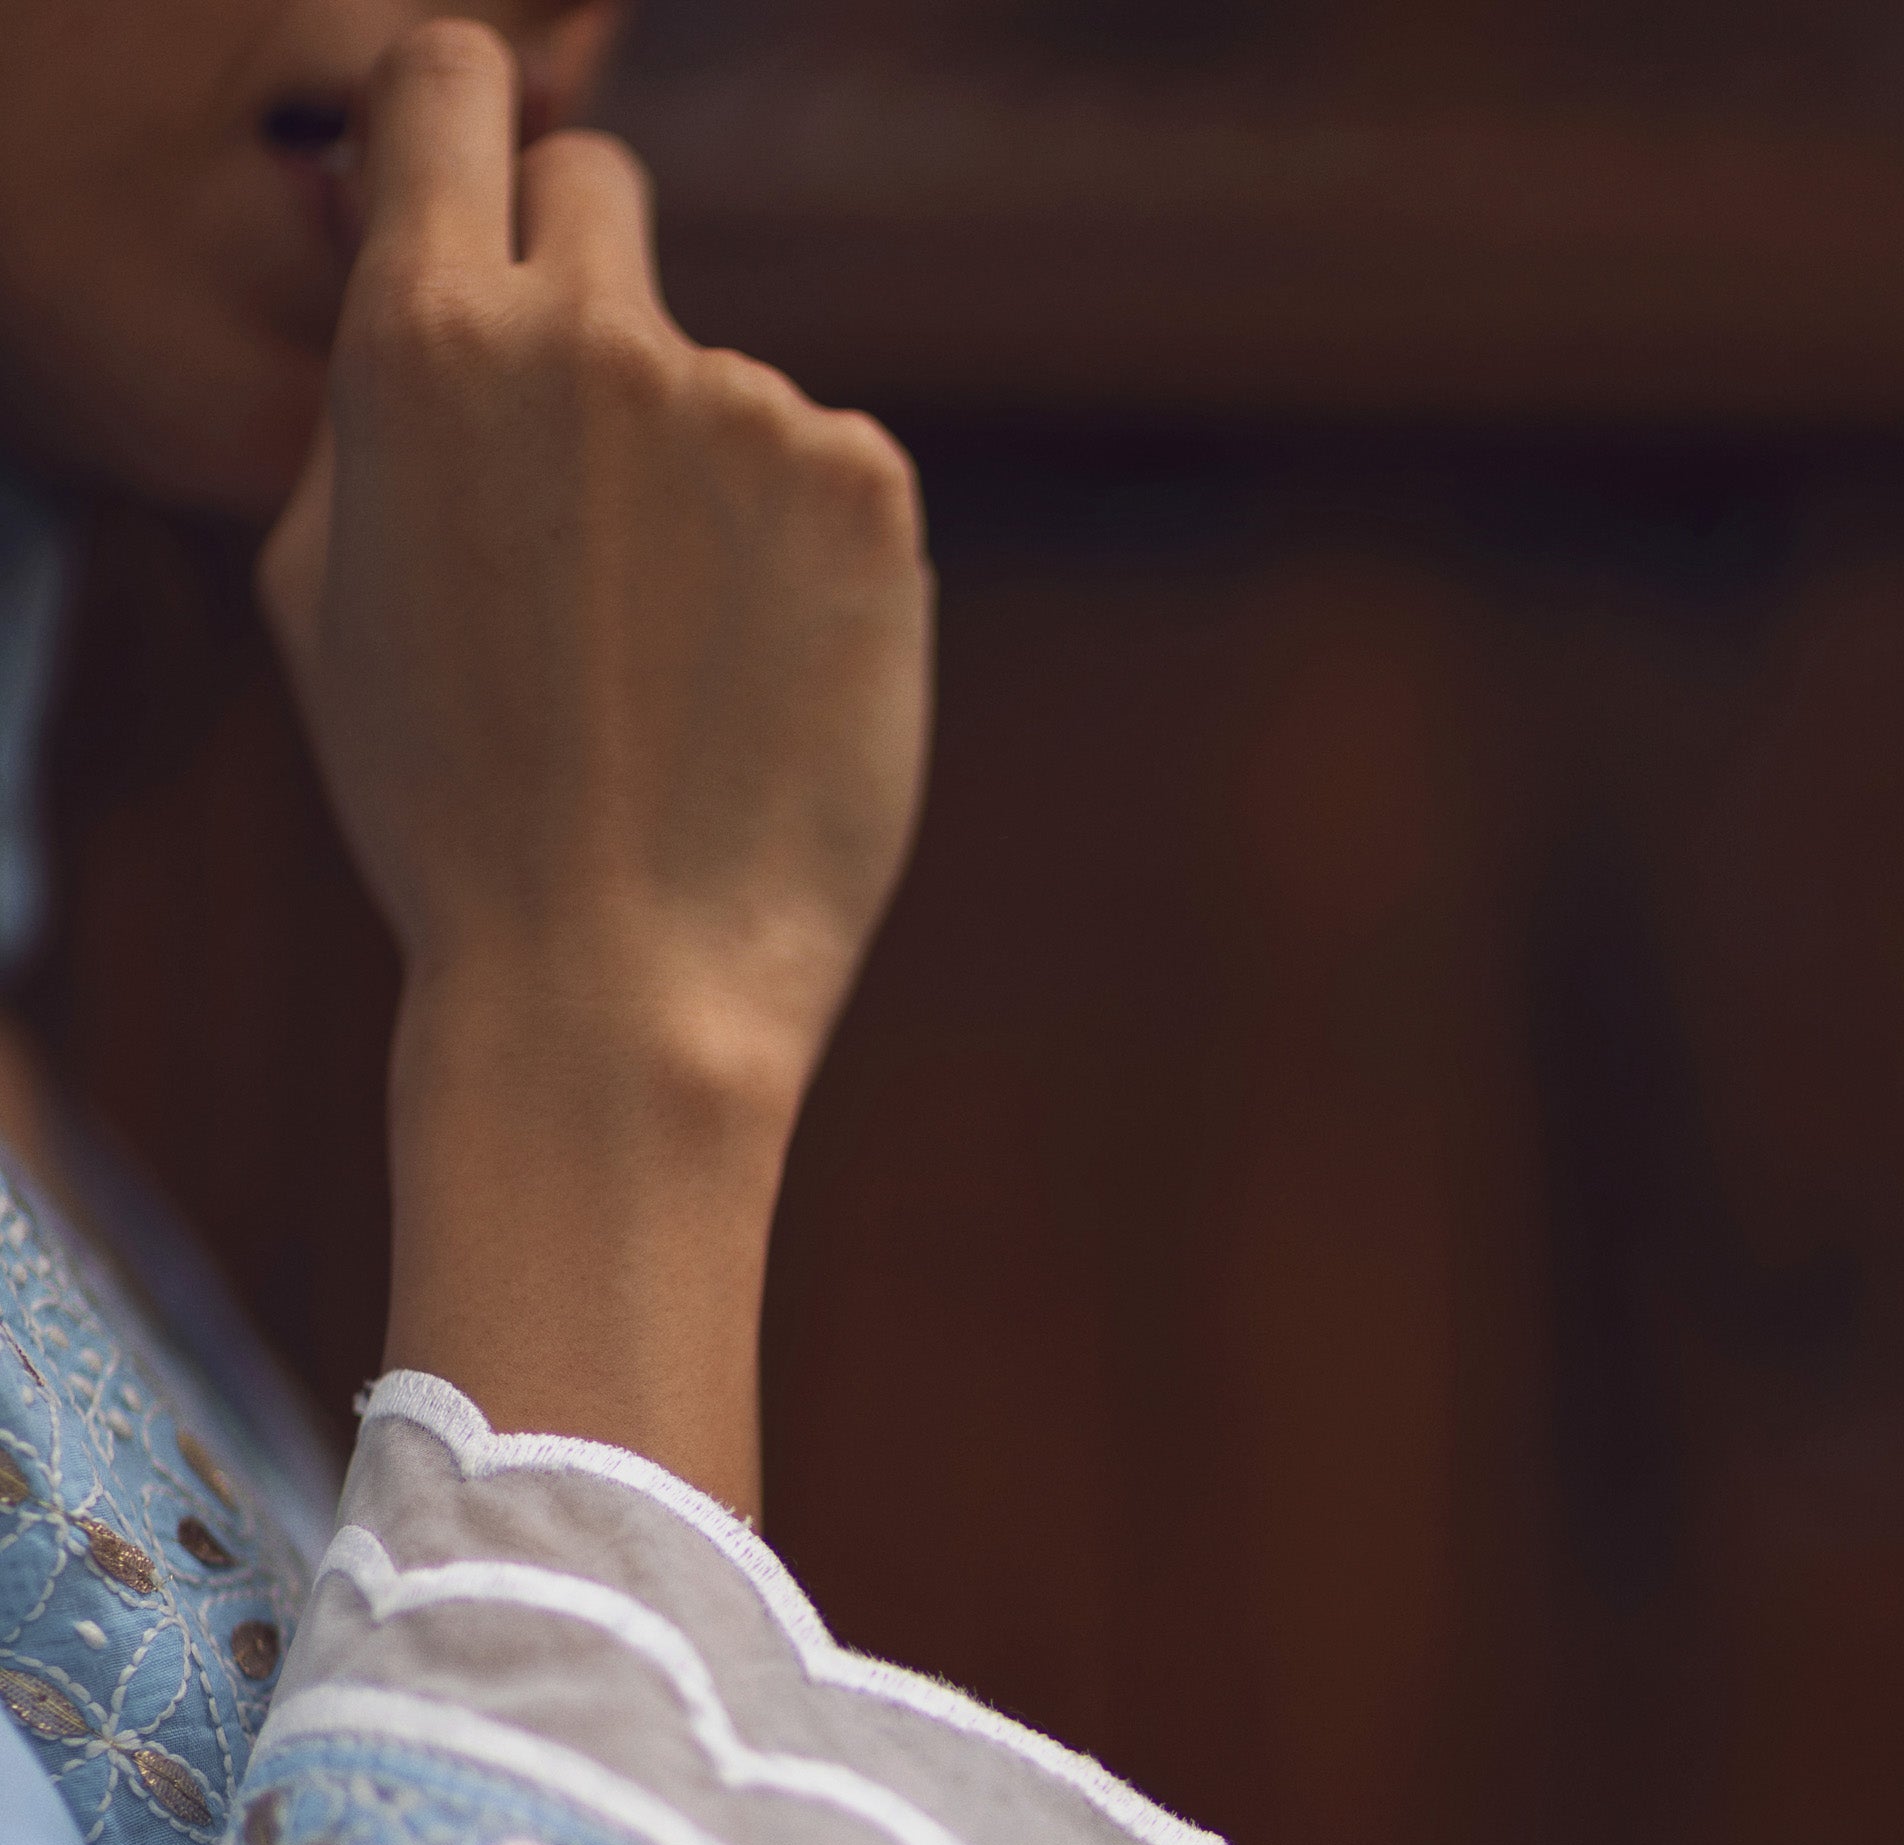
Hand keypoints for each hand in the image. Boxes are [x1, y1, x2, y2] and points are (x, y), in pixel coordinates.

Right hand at [258, 18, 934, 1121]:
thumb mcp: (323, 596)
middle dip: (578, 284)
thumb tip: (406, 259)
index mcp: (426, 345)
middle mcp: (594, 336)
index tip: (476, 183)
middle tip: (582, 469)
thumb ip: (368, 399)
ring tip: (668, 671)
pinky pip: (822, 470)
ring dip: (697, 483)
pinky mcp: (870, 483)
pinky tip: (758, 683)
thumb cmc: (450, 815)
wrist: (623, 986)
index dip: (460, 128)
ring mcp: (749, 404)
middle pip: (596, 189)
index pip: (450, 89)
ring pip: (716, 386)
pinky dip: (797, 554)